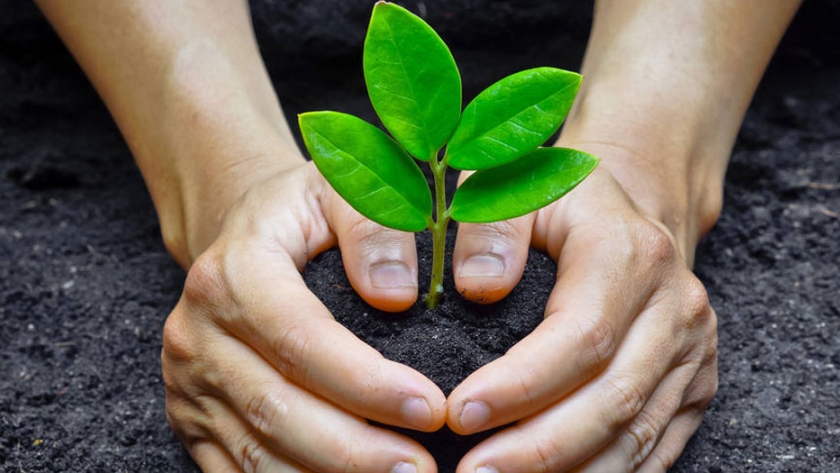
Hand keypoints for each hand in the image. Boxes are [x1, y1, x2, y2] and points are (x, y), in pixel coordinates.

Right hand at [161, 162, 445, 471]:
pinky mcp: (191, 419)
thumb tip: (396, 292)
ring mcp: (189, 384)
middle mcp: (198, 333)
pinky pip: (236, 472)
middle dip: (355, 451)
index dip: (364, 382)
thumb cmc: (302, 214)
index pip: (300, 339)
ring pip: (255, 453)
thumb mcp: (339, 189)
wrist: (241, 234)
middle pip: (276, 409)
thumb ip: (373, 225)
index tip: (429, 408)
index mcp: (233, 274)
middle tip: (421, 467)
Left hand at [446, 144, 717, 471]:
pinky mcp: (695, 383)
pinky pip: (655, 447)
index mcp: (631, 254)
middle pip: (613, 399)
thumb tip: (478, 286)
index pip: (581, 336)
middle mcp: (675, 307)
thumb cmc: (563, 201)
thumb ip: (490, 227)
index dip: (522, 385)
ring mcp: (693, 350)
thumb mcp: (517, 187)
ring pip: (637, 435)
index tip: (459, 413)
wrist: (634, 208)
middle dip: (538, 449)